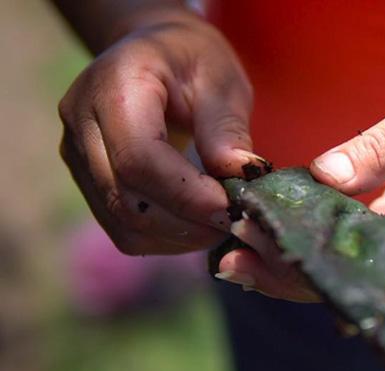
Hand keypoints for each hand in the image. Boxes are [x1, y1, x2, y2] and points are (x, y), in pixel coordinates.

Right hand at [59, 9, 256, 254]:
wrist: (153, 52)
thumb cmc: (193, 61)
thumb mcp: (221, 80)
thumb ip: (226, 127)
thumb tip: (241, 175)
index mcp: (115, 85)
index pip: (139, 158)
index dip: (187, 194)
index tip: (232, 208)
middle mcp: (82, 121)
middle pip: (127, 199)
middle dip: (187, 223)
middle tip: (235, 222)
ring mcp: (76, 154)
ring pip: (123, 222)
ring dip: (178, 237)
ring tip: (220, 222)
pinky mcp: (87, 180)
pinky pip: (122, 228)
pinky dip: (164, 238)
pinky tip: (197, 224)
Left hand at [218, 60, 384, 301]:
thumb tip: (327, 175)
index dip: (334, 273)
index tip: (279, 258)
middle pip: (365, 279)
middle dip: (298, 272)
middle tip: (234, 258)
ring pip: (354, 267)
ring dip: (295, 262)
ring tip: (234, 254)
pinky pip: (355, 243)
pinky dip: (312, 239)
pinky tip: (268, 236)